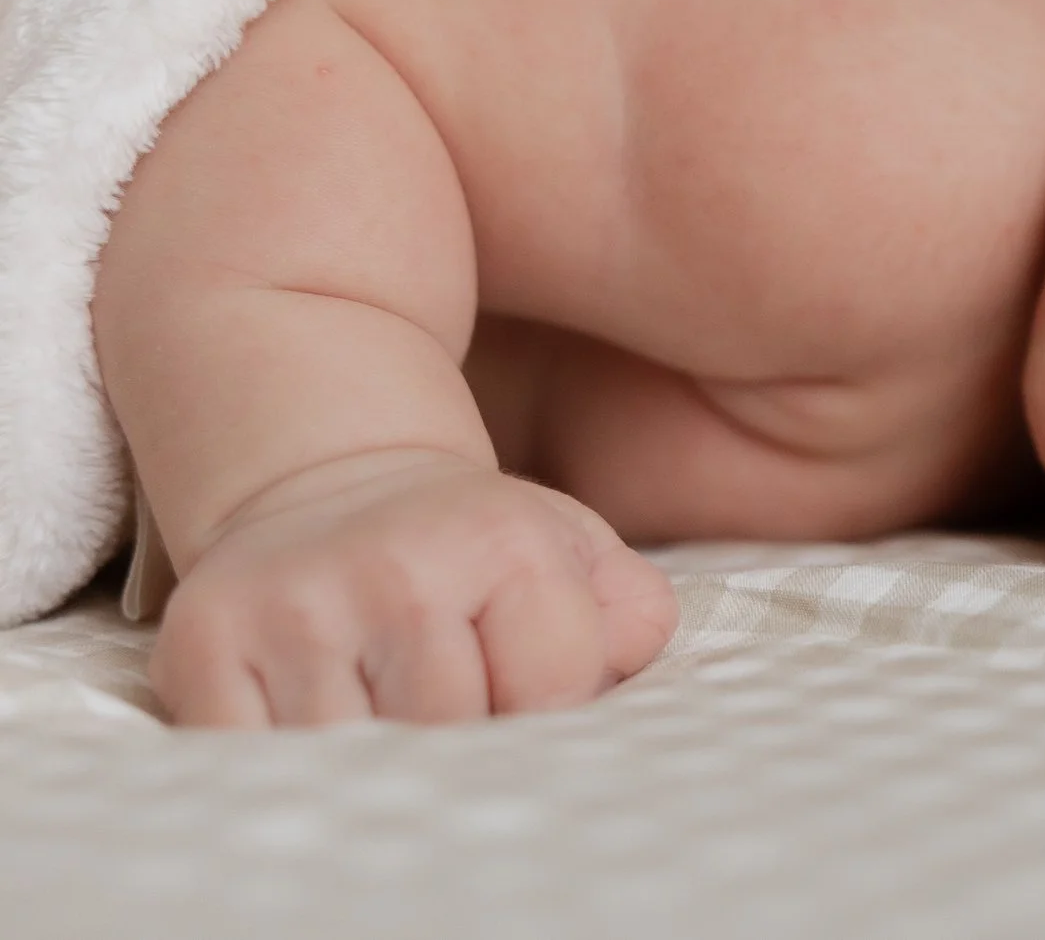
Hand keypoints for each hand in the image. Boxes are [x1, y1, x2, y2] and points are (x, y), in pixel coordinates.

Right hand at [151, 451, 678, 726]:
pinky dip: (292, 771)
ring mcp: (293, 608)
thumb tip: (620, 667)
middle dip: (468, 745)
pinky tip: (320, 733)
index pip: (552, 691)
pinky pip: (257, 763)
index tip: (520, 686)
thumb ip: (628, 616)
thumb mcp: (574, 553)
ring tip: (391, 722)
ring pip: (359, 762)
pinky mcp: (204, 647)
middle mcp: (394, 567)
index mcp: (501, 538)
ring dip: (380, 765)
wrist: (329, 485)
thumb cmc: (472, 546)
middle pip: (454, 735)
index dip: (545, 710)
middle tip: (455, 713)